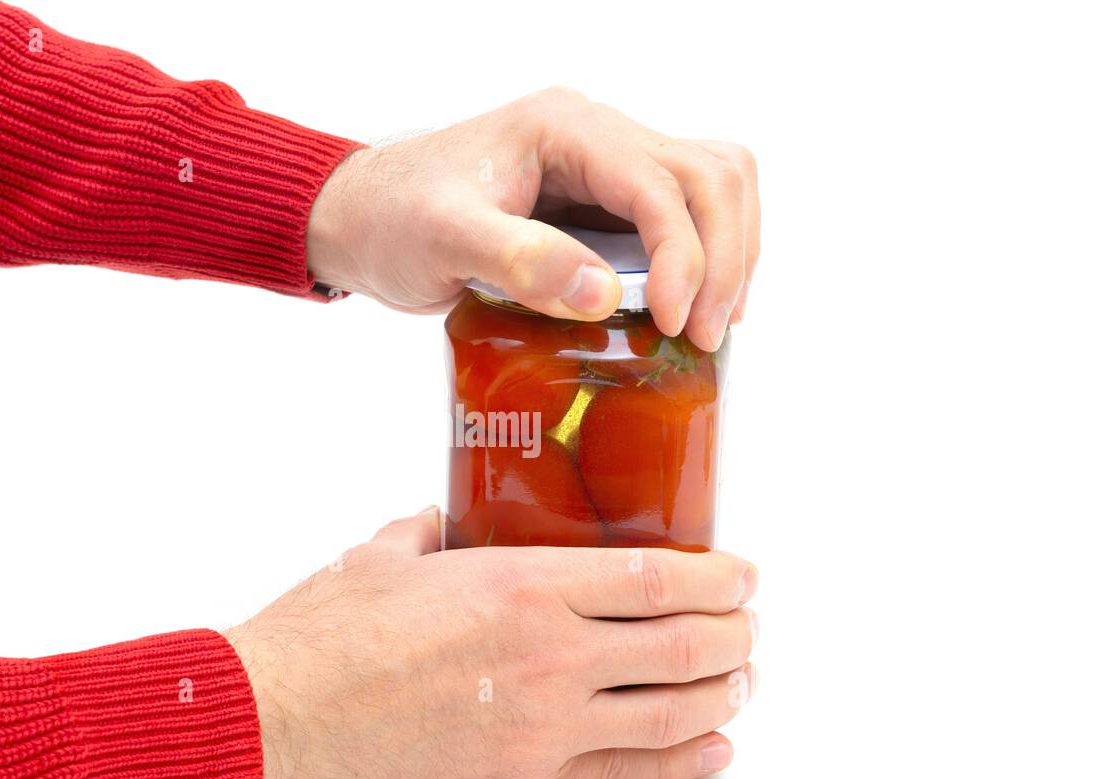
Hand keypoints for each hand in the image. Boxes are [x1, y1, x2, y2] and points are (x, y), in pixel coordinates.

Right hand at [224, 507, 758, 778]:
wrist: (280, 727)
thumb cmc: (324, 641)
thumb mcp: (382, 557)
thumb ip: (425, 532)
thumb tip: (438, 521)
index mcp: (523, 586)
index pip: (657, 578)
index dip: (719, 577)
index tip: (743, 575)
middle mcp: (552, 657)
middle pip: (683, 646)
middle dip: (734, 635)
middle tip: (749, 627)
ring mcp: (546, 727)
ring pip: (671, 712)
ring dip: (722, 694)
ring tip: (742, 681)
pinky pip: (628, 773)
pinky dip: (683, 760)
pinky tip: (712, 747)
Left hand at [306, 87, 759, 351]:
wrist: (362, 218)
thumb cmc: (392, 219)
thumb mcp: (441, 240)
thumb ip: (518, 261)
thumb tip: (604, 293)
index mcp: (564, 129)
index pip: (659, 183)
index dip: (684, 255)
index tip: (674, 324)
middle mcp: (598, 136)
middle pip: (712, 174)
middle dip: (725, 257)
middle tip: (702, 334)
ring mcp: (607, 167)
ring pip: (713, 187)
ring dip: (730, 252)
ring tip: (708, 324)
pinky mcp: (606, 203)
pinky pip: (685, 216)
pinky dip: (706, 257)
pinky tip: (690, 306)